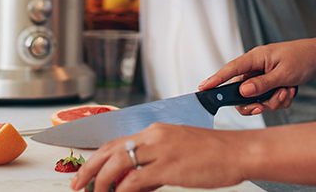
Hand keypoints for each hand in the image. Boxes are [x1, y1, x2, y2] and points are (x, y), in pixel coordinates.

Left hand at [71, 123, 247, 191]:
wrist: (238, 151)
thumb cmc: (215, 153)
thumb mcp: (179, 152)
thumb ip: (155, 164)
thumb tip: (135, 182)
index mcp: (156, 129)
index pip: (116, 141)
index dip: (97, 158)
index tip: (84, 172)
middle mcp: (154, 135)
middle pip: (110, 150)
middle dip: (89, 169)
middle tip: (77, 185)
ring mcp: (161, 150)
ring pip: (117, 163)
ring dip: (101, 182)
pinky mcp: (169, 166)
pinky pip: (135, 179)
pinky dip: (122, 191)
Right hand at [198, 38, 315, 115]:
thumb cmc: (301, 59)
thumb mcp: (284, 74)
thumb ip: (263, 84)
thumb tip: (242, 92)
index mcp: (255, 58)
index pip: (231, 69)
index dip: (216, 79)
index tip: (202, 88)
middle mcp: (255, 67)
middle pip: (241, 92)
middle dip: (255, 102)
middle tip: (264, 106)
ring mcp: (262, 76)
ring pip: (256, 98)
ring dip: (272, 101)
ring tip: (287, 91)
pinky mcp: (269, 84)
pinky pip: (267, 99)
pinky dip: (279, 99)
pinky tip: (290, 90)